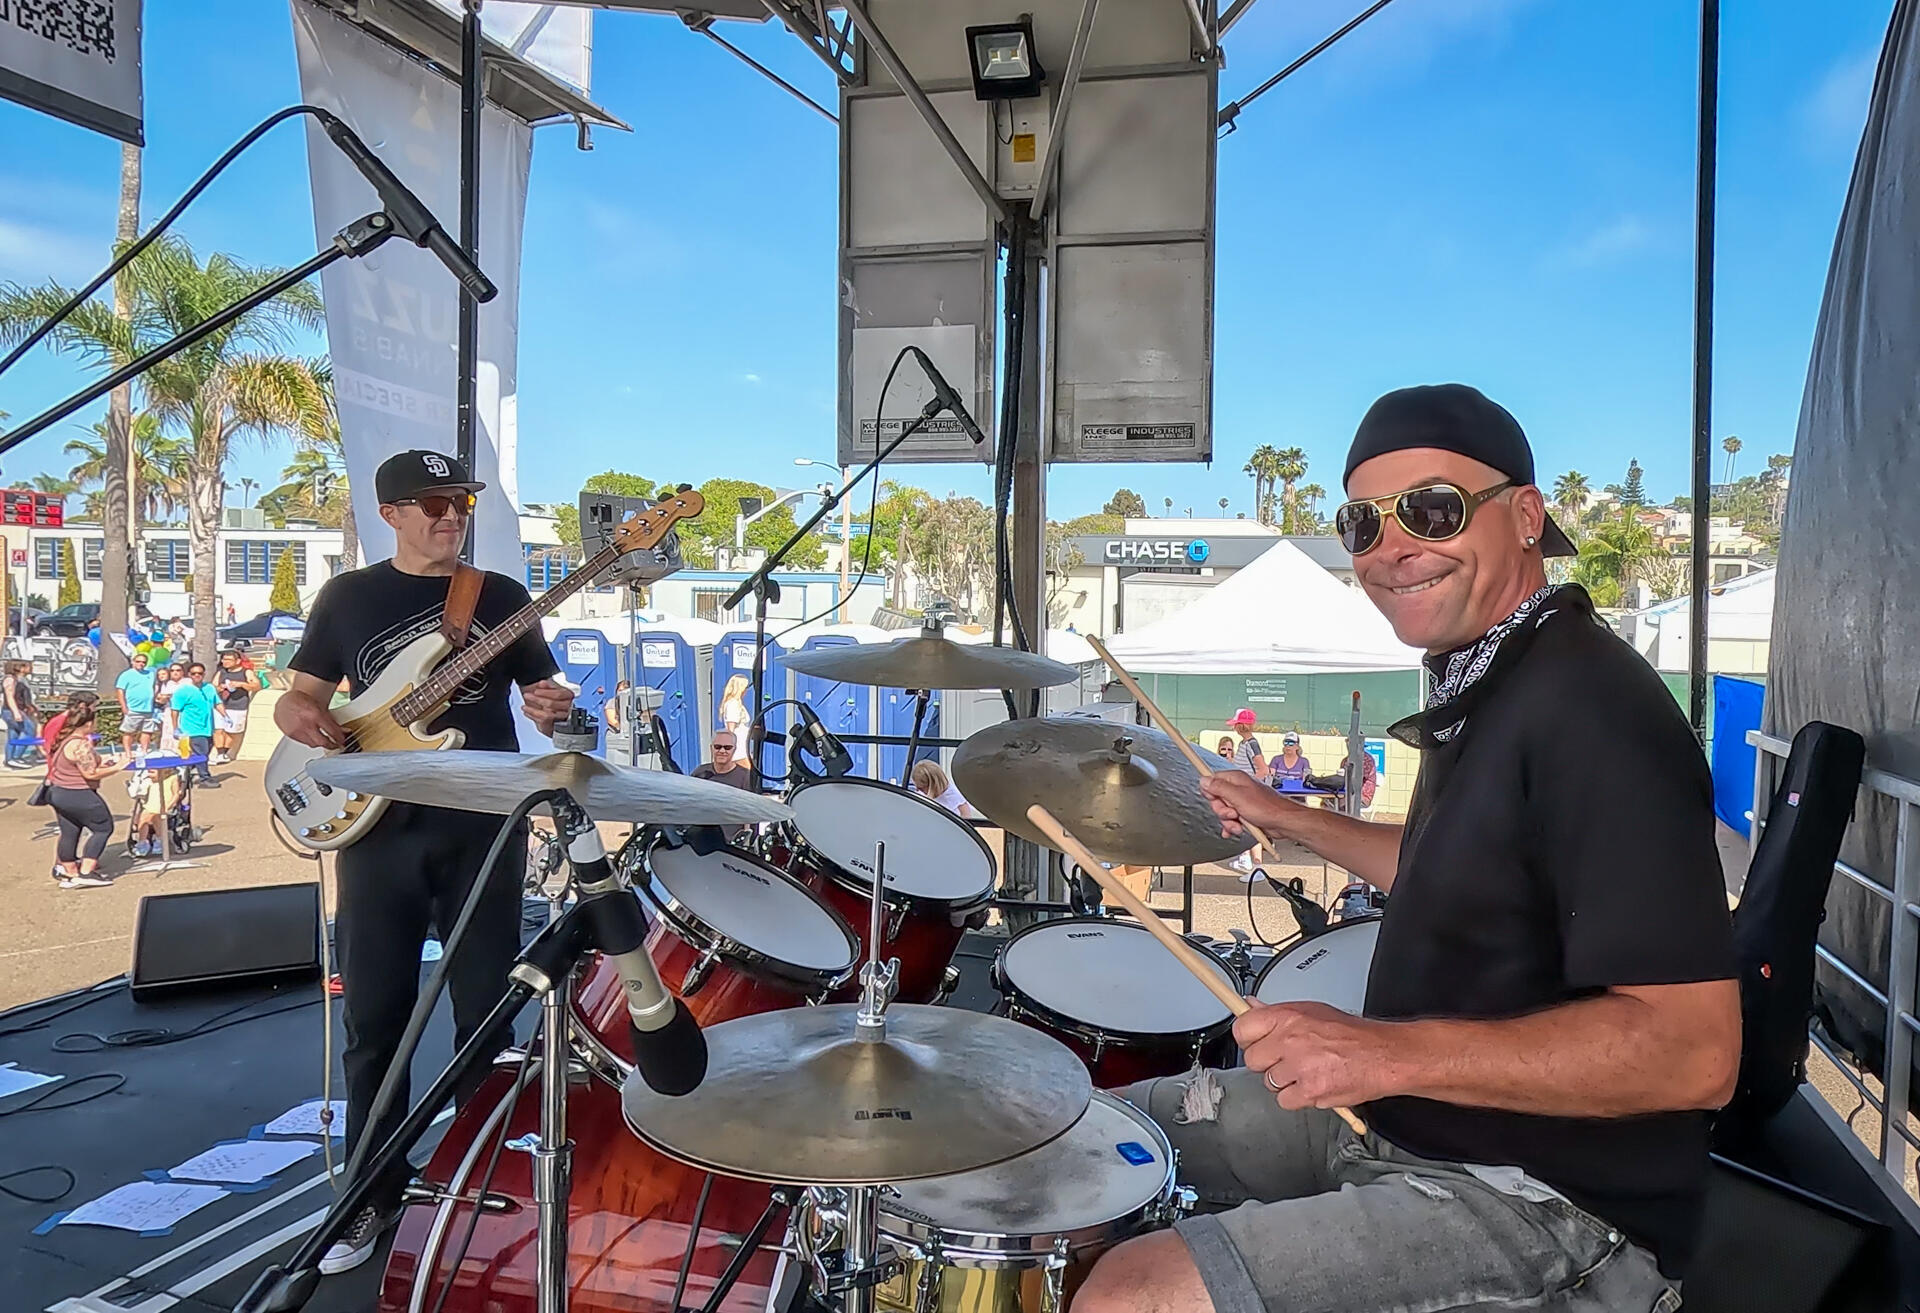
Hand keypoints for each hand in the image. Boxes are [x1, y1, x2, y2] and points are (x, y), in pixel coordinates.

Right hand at [275, 691, 343, 749]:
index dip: (340, 738)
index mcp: (315, 715)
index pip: (332, 732)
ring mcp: (297, 730)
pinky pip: (305, 743)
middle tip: (337, 745)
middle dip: (332, 745)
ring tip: (326, 741)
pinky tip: (314, 738)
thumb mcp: (321, 708)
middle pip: (322, 742)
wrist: (285, 701)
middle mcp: (305, 724)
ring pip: (314, 744)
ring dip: (321, 744)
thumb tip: (344, 731)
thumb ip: (332, 721)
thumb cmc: (303, 702)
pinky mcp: (291, 735)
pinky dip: (311, 741)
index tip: (343, 740)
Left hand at [521, 679, 574, 735]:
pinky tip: (527, 712)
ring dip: (533, 710)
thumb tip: (542, 683)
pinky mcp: (554, 725)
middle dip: (537, 699)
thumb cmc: (551, 698)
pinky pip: (543, 722)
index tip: (536, 691)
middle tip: (527, 696)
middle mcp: (567, 707)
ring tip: (524, 706)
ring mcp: (561, 718)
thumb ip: (547, 685)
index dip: (545, 692)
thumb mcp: (549, 688)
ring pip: (547, 714)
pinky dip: (533, 716)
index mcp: (568, 695)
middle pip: (552, 704)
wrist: (550, 711)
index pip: (558, 694)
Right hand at [1201, 770, 1312, 840]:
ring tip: (1239, 822)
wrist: (1282, 822)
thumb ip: (1218, 787)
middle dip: (1221, 810)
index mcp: (1235, 780)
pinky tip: (1236, 829)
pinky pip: (1231, 820)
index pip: (1212, 780)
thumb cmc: (1266, 808)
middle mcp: (1238, 789)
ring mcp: (1241, 801)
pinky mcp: (1244, 813)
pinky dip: (1232, 826)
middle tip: (1232, 812)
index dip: (1211, 792)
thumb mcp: (1237, 797)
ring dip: (1228, 821)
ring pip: (1223, 811)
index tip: (1215, 798)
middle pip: (1216, 799)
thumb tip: (1204, 780)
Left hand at [1234, 1001, 1405, 1110]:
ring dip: (1284, 1081)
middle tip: (1286, 1059)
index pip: (1242, 1027)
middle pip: (1252, 1059)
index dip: (1247, 1037)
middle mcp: (1289, 1040)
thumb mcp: (1312, 1011)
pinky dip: (1297, 1098)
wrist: (1383, 1056)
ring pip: (1269, 1082)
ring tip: (1307, 1071)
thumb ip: (1279, 1013)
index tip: (1253, 1040)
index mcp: (1288, 1017)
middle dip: (1267, 1062)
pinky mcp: (1309, 1092)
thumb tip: (1251, 1006)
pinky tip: (1313, 1085)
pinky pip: (1285, 1101)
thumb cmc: (1352, 1034)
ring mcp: (1299, 1068)